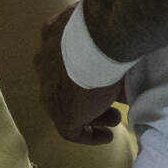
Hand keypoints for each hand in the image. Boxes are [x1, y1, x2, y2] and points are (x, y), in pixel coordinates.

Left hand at [38, 4, 125, 145]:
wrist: (97, 44)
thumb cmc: (104, 30)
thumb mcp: (103, 32)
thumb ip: (105, 43)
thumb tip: (122, 58)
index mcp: (52, 37)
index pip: (64, 57)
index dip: (84, 69)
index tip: (103, 75)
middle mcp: (45, 64)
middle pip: (65, 84)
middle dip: (87, 93)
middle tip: (112, 99)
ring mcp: (49, 91)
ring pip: (68, 105)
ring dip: (92, 113)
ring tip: (115, 118)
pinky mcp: (61, 115)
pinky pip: (72, 130)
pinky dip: (89, 134)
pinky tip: (107, 136)